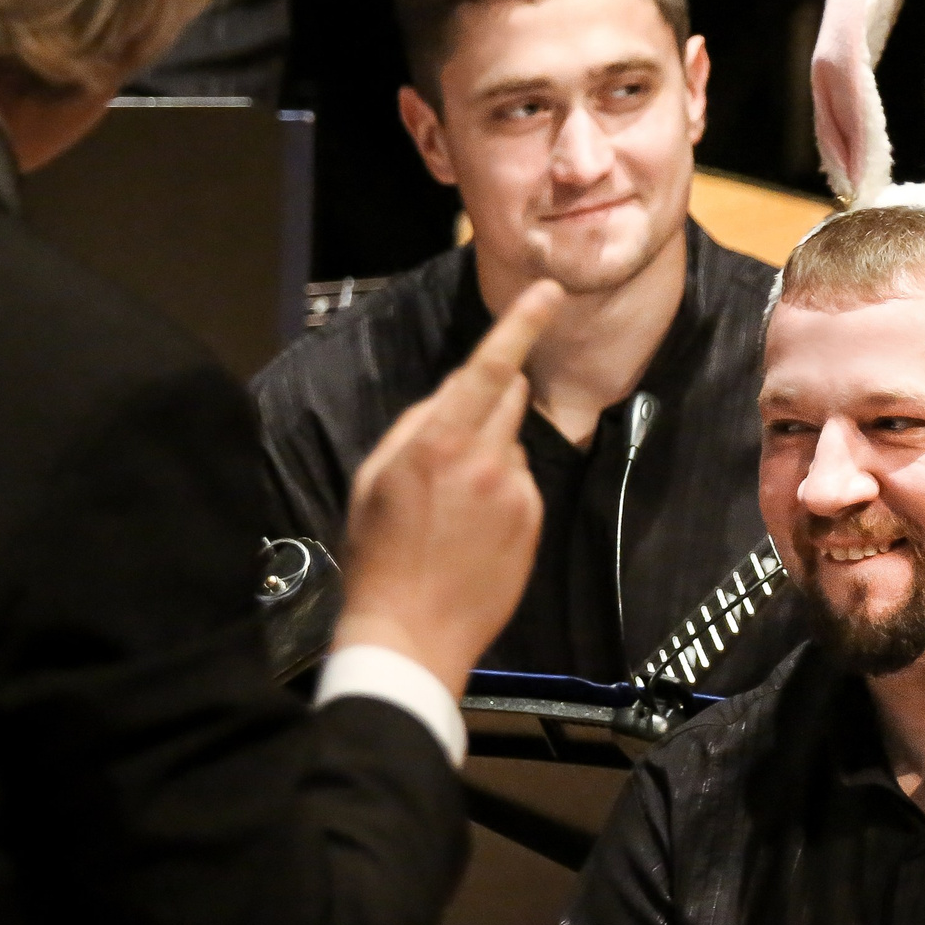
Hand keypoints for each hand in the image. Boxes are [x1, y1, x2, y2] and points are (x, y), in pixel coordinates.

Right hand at [334, 280, 560, 692]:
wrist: (412, 631)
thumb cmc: (379, 553)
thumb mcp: (375, 477)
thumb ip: (417, 423)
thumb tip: (455, 391)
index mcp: (439, 442)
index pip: (489, 367)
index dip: (522, 324)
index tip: (549, 293)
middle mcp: (487, 460)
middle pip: (507, 397)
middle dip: (487, 401)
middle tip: (447, 447)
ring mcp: (517, 493)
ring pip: (510, 445)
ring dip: (487, 457)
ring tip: (449, 510)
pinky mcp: (533, 522)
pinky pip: (520, 485)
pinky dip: (500, 495)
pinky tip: (469, 532)